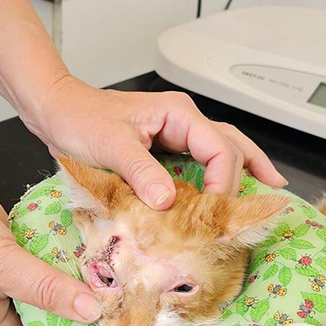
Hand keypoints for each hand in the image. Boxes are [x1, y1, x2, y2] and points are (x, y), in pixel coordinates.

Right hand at [0, 168, 101, 325]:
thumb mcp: (2, 265)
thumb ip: (46, 288)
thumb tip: (90, 310)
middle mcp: (5, 312)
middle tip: (110, 320)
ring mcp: (13, 284)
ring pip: (53, 302)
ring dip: (78, 296)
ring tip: (108, 290)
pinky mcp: (20, 257)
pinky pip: (51, 271)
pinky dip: (69, 267)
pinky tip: (90, 257)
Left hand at [25, 75, 287, 209]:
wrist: (56, 111)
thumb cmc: (79, 118)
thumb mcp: (110, 145)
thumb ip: (141, 172)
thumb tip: (168, 201)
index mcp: (178, 114)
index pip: (219, 150)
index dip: (222, 184)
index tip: (212, 215)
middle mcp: (184, 121)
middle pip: (231, 148)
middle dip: (239, 181)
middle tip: (241, 215)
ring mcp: (177, 133)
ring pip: (224, 149)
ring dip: (247, 169)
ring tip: (269, 189)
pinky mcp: (166, 148)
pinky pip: (203, 160)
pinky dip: (221, 173)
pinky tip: (232, 186)